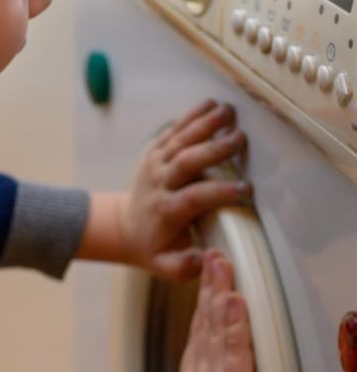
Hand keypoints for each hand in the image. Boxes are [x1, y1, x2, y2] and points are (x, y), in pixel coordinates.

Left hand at [117, 98, 251, 279]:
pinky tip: (211, 104)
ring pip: (179, 140)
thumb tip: (208, 259)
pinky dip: (191, 116)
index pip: (193, 198)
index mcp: (166, 211)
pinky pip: (173, 131)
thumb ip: (185, 267)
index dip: (219, 192)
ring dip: (204, 124)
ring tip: (230, 112)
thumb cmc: (154, 248)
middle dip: (213, 150)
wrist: (125, 226)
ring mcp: (155, 164)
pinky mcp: (155, 151)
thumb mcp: (166, 266)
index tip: (246, 189)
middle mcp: (159, 183)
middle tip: (241, 139)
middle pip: (186, 162)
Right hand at [166, 250, 268, 371]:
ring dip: (221, 292)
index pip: (197, 334)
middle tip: (213, 257)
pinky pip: (236, 347)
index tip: (206, 281)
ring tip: (222, 266)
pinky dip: (235, 321)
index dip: (201, 304)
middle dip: (209, 286)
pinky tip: (234, 298)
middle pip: (205, 321)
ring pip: (218, 327)